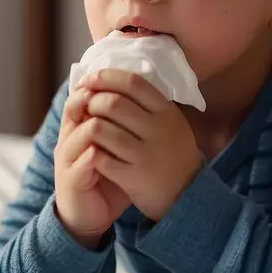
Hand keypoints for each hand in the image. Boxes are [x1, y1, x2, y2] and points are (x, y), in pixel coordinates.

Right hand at [53, 87, 131, 248]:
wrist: (89, 216)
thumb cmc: (106, 180)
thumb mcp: (116, 151)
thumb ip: (124, 128)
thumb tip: (149, 103)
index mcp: (78, 128)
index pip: (83, 95)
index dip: (102, 85)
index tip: (128, 81)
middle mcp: (69, 139)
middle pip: (77, 105)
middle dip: (102, 97)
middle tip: (128, 94)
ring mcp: (68, 158)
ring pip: (83, 129)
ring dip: (104, 121)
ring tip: (126, 119)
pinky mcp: (72, 179)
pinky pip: (86, 160)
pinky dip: (101, 151)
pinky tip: (120, 148)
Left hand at [77, 69, 202, 220]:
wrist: (187, 195)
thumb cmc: (171, 154)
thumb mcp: (171, 124)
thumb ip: (149, 103)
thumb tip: (112, 78)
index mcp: (168, 112)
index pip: (133, 82)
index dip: (106, 77)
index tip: (90, 79)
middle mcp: (159, 130)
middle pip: (114, 103)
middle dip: (92, 101)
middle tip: (84, 105)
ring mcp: (147, 155)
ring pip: (102, 129)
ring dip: (87, 125)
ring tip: (84, 127)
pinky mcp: (134, 177)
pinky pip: (101, 158)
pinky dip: (90, 151)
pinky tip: (88, 150)